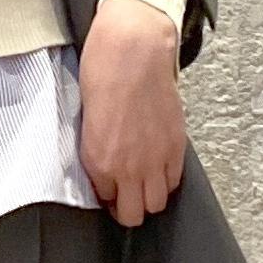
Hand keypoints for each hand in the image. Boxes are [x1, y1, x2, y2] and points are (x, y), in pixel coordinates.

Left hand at [77, 0, 185, 226]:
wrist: (134, 49)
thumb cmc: (103, 72)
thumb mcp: (85, 118)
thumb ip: (95, 150)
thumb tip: (102, 167)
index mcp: (98, 161)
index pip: (105, 201)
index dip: (105, 197)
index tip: (106, 188)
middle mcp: (129, 167)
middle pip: (134, 214)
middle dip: (128, 208)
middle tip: (124, 193)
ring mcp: (155, 158)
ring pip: (158, 203)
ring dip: (150, 196)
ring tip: (143, 181)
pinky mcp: (177, 146)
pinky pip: (175, 180)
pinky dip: (167, 179)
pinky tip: (158, 165)